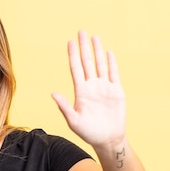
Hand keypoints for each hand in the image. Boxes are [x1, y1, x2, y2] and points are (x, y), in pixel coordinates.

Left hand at [51, 31, 125, 148]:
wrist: (108, 139)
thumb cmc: (89, 133)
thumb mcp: (74, 121)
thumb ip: (64, 107)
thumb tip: (53, 94)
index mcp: (81, 92)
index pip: (76, 69)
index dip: (73, 55)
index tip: (70, 42)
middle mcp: (92, 87)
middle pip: (87, 62)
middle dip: (84, 47)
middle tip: (81, 31)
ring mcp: (104, 88)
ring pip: (100, 65)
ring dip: (97, 51)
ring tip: (94, 37)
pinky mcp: (116, 91)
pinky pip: (114, 74)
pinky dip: (111, 63)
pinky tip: (108, 52)